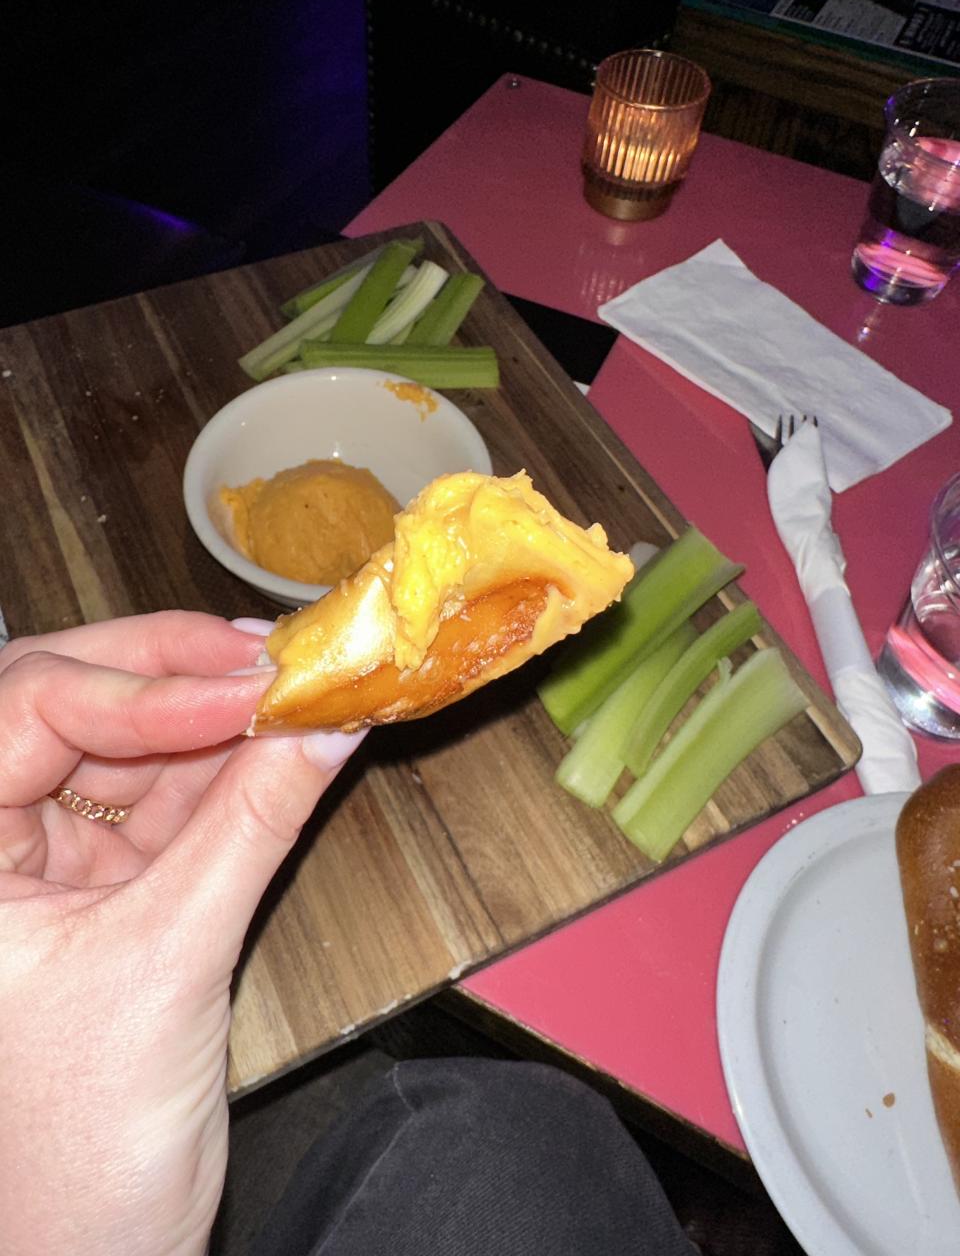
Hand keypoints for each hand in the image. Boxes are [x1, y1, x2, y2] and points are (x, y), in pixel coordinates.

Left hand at [0, 611, 364, 1255]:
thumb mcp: (168, 964)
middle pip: (74, 701)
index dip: (141, 688)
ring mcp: (57, 862)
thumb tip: (321, 725)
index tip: (243, 684)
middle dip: (172, 672)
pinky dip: (237, 771)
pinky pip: (179, 801)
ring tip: (294, 689)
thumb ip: (253, 828)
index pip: (31, 712)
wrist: (95, 1255)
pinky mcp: (118, 887)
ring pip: (135, 746)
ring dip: (217, 716)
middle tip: (265, 653)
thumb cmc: (73, 1151)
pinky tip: (288, 744)